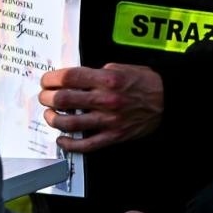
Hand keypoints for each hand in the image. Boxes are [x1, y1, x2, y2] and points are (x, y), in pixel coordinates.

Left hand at [40, 64, 163, 152]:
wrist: (168, 101)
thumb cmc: (145, 82)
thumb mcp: (121, 67)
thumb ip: (96, 72)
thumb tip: (74, 79)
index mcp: (107, 79)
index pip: (69, 78)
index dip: (51, 79)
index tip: (46, 81)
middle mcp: (106, 99)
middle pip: (64, 100)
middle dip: (47, 98)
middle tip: (44, 97)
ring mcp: (109, 120)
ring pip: (70, 123)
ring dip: (53, 119)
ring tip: (50, 114)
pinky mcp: (113, 136)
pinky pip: (86, 145)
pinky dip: (69, 144)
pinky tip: (62, 138)